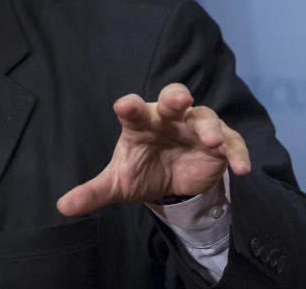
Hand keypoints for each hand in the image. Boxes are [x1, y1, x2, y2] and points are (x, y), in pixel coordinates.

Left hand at [57, 83, 250, 215]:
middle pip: (173, 98)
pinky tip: (242, 169)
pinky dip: (237, 153)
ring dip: (210, 128)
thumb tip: (63, 206)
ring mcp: (196, 127)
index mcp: (140, 121)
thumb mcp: (118, 183)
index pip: (133, 109)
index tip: (123, 107)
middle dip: (176, 98)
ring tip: (211, 142)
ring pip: (205, 117)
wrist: (171, 181)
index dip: (128, 107)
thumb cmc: (141, 169)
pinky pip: (232, 143)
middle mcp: (168, 117)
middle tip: (180, 101)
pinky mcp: (219, 145)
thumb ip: (93, 192)